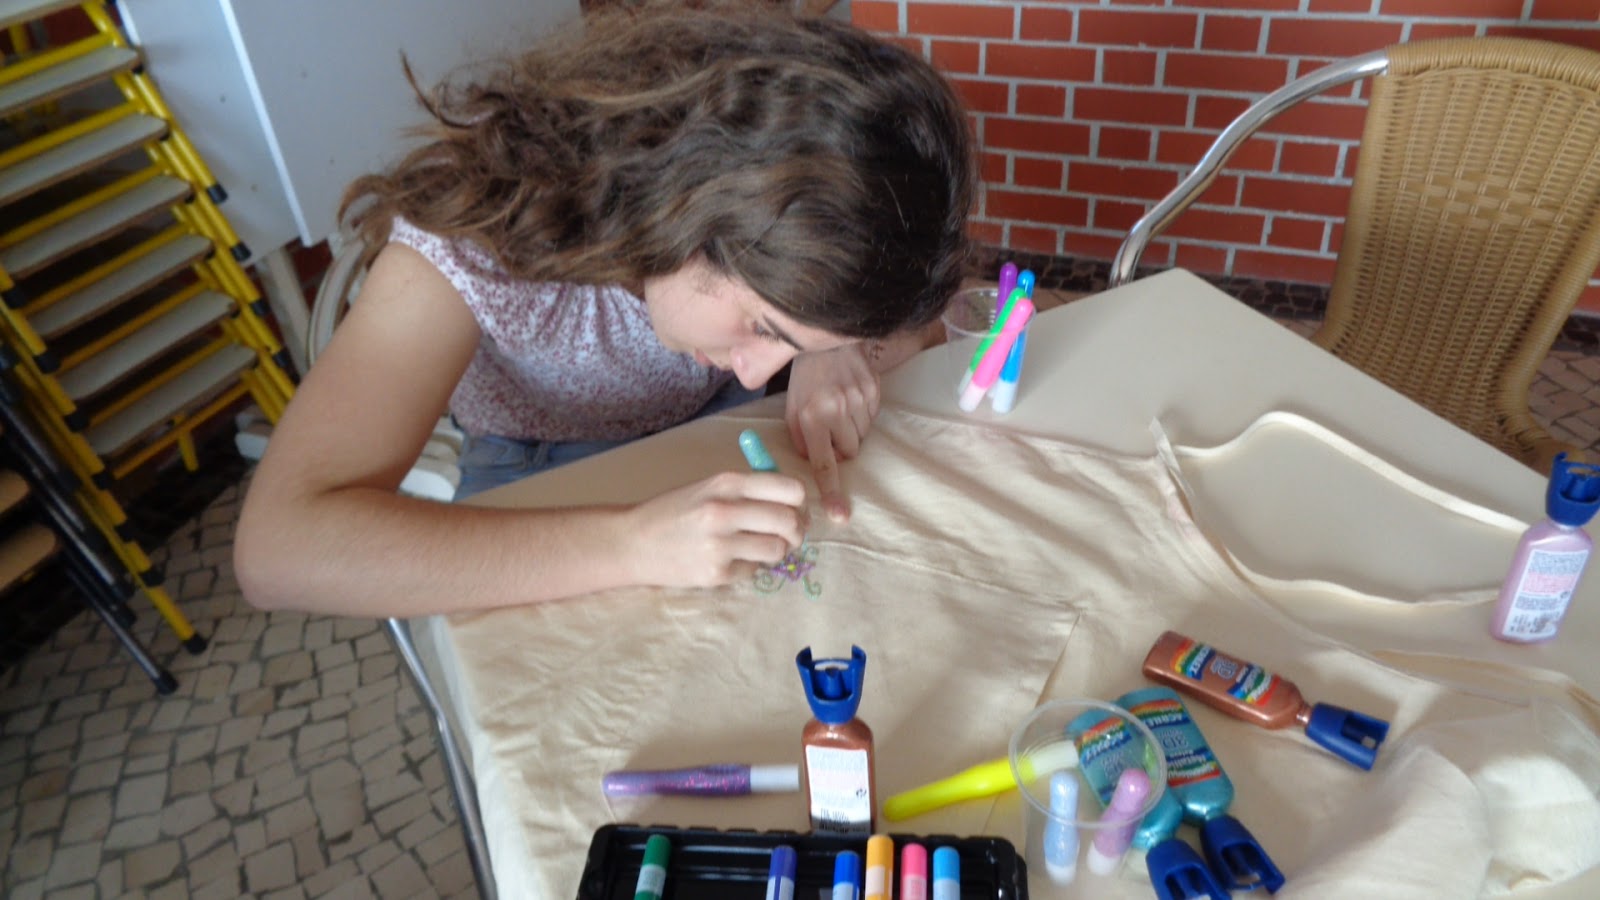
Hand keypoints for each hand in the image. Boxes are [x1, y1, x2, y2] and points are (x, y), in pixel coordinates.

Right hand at [623, 472, 807, 587]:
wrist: (633, 542)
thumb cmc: (675, 511)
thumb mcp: (709, 487)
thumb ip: (749, 490)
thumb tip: (796, 502)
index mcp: (727, 483)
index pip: (790, 489)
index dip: (800, 501)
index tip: (796, 508)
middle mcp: (725, 511)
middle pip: (789, 521)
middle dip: (796, 530)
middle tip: (789, 534)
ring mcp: (720, 545)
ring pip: (777, 549)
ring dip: (775, 550)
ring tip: (758, 547)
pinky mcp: (716, 573)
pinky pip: (753, 570)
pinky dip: (749, 566)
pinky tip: (730, 559)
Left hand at [785, 342, 879, 522]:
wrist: (826, 341)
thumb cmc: (805, 378)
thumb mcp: (792, 408)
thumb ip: (800, 438)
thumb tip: (814, 462)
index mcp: (811, 417)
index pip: (824, 462)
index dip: (832, 490)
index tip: (840, 514)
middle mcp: (837, 409)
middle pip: (850, 452)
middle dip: (841, 446)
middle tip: (830, 425)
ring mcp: (860, 399)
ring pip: (863, 436)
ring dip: (852, 429)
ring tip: (840, 405)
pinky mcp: (875, 390)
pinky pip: (873, 418)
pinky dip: (863, 414)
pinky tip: (851, 395)